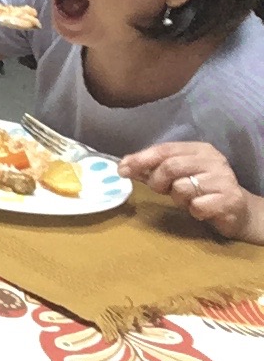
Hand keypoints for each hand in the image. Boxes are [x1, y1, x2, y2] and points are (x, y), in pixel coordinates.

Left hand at [119, 141, 253, 239]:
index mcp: (199, 149)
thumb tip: (123, 166)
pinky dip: (194, 211)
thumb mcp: (177, 176)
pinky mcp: (230, 200)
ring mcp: (224, 179)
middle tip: (160, 190)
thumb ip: (152, 170)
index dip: (140, 159)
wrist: (239, 211)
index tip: (121, 169)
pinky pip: (197, 206)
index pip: (164, 149)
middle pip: (170, 166)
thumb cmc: (202, 190)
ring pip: (182, 188)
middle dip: (157, 181)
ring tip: (188, 200)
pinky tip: (202, 210)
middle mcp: (213, 160)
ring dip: (178, 199)